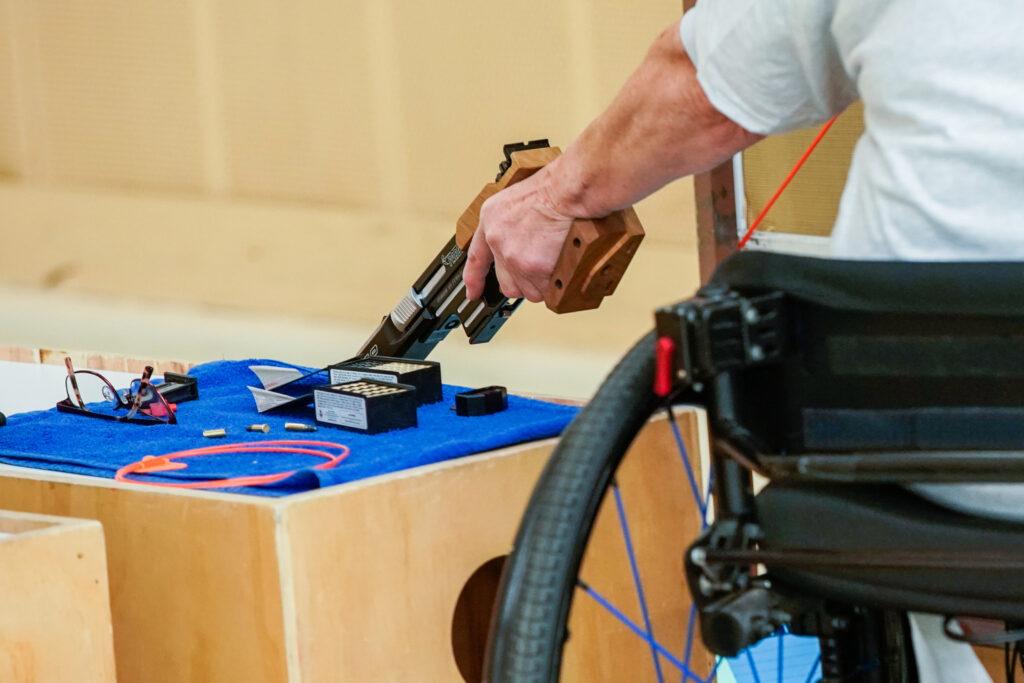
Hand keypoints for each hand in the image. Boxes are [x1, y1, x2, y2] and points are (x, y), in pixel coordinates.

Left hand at [463, 167, 574, 302]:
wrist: (564, 194)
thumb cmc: (548, 192)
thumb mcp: (513, 201)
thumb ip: (507, 227)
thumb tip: (510, 248)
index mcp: (491, 223)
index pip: (476, 259)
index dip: (474, 280)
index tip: (473, 293)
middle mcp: (498, 243)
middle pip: (506, 284)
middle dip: (523, 282)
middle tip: (538, 269)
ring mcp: (515, 258)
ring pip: (528, 290)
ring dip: (541, 283)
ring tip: (552, 263)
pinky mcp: (534, 269)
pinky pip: (545, 289)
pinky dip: (554, 283)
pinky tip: (560, 266)